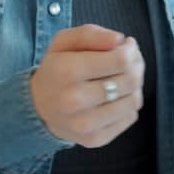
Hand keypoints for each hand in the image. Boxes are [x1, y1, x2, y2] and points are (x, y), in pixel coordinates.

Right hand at [30, 24, 144, 147]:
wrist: (36, 107)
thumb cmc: (56, 69)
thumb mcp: (63, 42)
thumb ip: (91, 34)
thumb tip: (119, 40)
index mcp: (67, 71)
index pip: (120, 60)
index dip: (130, 50)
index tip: (127, 46)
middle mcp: (74, 100)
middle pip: (130, 81)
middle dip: (137, 66)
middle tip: (131, 60)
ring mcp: (85, 124)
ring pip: (134, 102)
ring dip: (136, 86)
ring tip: (125, 78)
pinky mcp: (94, 139)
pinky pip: (130, 118)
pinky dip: (128, 104)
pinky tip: (116, 97)